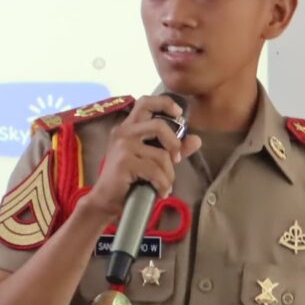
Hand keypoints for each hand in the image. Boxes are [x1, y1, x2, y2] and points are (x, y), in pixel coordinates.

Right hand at [77, 96, 200, 229]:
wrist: (107, 201)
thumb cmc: (130, 180)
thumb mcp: (154, 160)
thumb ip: (174, 149)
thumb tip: (196, 139)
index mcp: (129, 127)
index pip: (145, 102)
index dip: (164, 103)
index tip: (179, 113)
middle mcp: (124, 132)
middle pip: (159, 126)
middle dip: (174, 145)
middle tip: (176, 160)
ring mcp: (123, 146)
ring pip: (161, 155)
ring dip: (168, 174)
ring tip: (164, 185)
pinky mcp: (124, 162)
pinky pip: (156, 171)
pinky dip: (163, 185)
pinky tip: (160, 192)